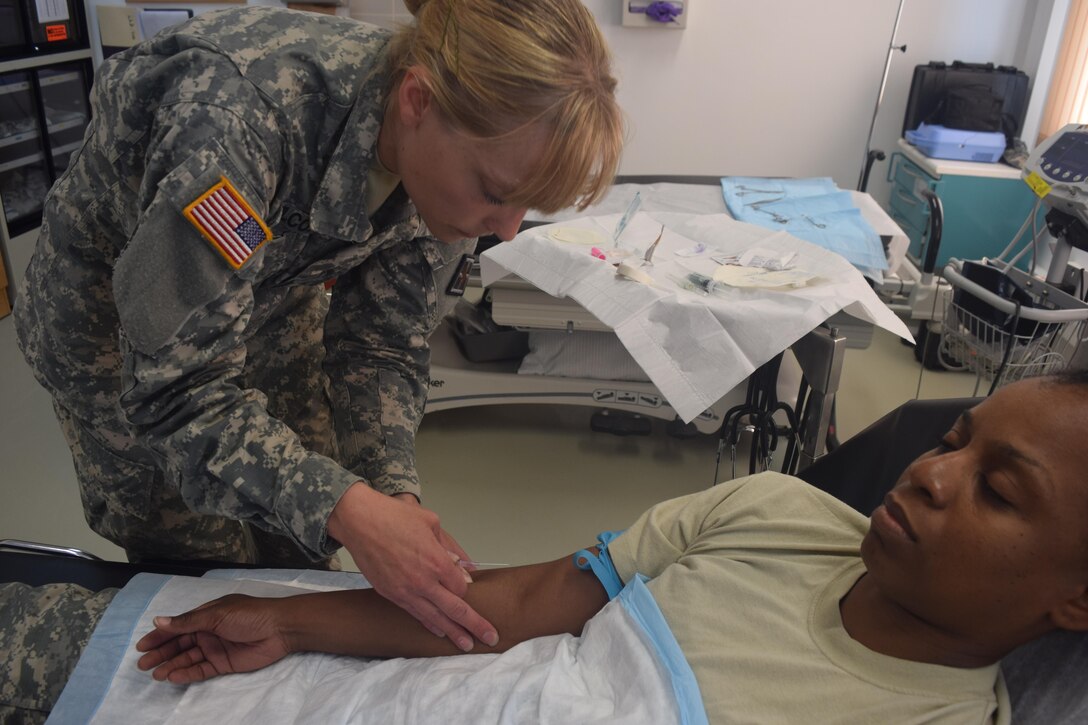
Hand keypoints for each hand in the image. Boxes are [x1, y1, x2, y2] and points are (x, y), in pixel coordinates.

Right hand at [135, 594, 289, 683]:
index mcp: (206, 615)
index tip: (141, 646)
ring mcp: (215, 648)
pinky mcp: (224, 663)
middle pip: (179, 644)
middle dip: (161, 653)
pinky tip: (174, 676)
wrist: (280, 628)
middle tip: (143, 664)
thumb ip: (188, 622)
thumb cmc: (249, 615)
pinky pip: (202, 670)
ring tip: (155, 674)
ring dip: (172, 665)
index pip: (177, 627)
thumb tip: (158, 621)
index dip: (159, 636)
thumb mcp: (216, 615)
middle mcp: (208, 632)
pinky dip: (187, 673)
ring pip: (188, 658)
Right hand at [328, 483, 497, 651]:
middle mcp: (423, 581)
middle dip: (475, 625)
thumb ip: (451, 546)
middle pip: (456, 610)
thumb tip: (465, 562)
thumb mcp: (432, 523)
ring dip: (453, 633)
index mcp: (437, 561)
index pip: (461, 586)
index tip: (467, 586)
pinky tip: (439, 631)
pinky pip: (415, 614)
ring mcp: (406, 591)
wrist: (360, 522)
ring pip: (435, 618)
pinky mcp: (391, 595)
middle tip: (491, 638)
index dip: (466, 587)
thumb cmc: (393, 517)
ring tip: (467, 645)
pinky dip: (429, 624)